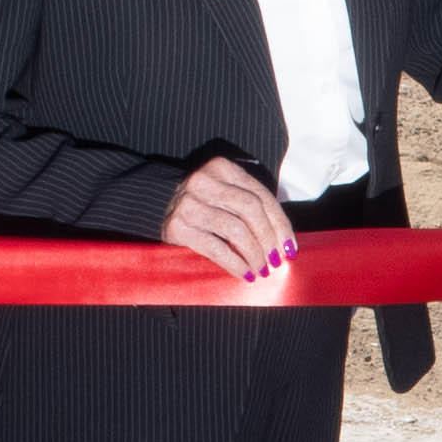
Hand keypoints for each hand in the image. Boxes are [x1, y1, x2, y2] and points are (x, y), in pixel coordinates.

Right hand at [160, 155, 290, 283]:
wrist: (152, 205)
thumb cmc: (200, 203)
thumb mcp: (223, 192)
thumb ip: (249, 205)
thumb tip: (282, 241)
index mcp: (222, 168)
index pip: (261, 195)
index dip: (280, 224)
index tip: (289, 247)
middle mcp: (204, 181)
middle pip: (250, 209)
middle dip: (268, 239)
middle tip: (276, 261)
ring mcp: (189, 203)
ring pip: (235, 228)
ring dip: (254, 253)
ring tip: (261, 269)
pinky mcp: (178, 227)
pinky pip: (215, 247)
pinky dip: (235, 263)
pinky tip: (244, 273)